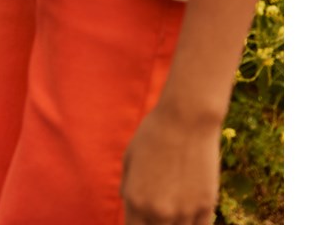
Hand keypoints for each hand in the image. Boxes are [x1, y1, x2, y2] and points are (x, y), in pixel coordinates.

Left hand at [120, 103, 220, 224]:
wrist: (186, 119)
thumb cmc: (153, 134)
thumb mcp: (129, 159)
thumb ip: (128, 188)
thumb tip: (128, 204)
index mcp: (134, 200)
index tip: (140, 219)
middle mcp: (158, 211)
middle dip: (155, 224)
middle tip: (159, 207)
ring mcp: (184, 212)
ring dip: (174, 224)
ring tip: (173, 202)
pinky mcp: (206, 207)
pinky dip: (192, 224)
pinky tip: (189, 214)